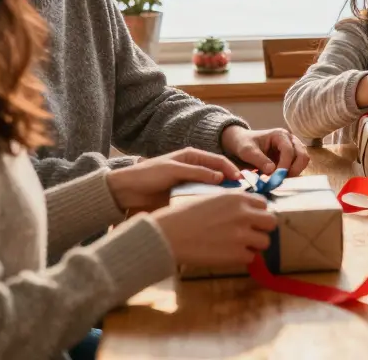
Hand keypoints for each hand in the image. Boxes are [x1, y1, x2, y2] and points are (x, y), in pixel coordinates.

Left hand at [106, 148, 239, 212]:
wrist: (126, 191)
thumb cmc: (147, 175)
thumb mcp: (173, 170)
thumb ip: (197, 172)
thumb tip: (221, 177)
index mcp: (191, 156)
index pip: (217, 160)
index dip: (231, 168)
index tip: (241, 179)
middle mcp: (193, 168)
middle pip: (217, 174)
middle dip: (230, 182)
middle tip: (241, 193)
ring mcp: (189, 183)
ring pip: (211, 187)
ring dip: (220, 194)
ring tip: (231, 203)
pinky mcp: (184, 196)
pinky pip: (201, 198)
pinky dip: (209, 202)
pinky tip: (215, 209)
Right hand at [153, 192, 277, 266]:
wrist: (169, 235)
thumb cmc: (184, 216)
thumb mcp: (211, 199)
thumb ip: (232, 204)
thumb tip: (246, 211)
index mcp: (237, 198)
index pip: (263, 204)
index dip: (257, 212)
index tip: (250, 219)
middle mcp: (244, 214)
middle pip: (271, 222)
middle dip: (262, 228)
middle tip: (251, 234)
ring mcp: (242, 235)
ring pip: (265, 242)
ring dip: (254, 245)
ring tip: (238, 246)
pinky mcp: (237, 254)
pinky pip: (251, 258)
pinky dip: (242, 258)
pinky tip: (228, 255)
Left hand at [221, 126, 309, 175]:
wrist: (241, 142)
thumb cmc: (243, 143)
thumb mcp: (247, 151)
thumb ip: (259, 160)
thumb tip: (272, 171)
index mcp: (280, 135)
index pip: (289, 150)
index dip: (284, 165)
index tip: (276, 177)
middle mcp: (290, 140)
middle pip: (302, 155)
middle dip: (294, 169)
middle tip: (281, 180)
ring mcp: (293, 148)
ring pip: (303, 161)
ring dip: (294, 172)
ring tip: (280, 179)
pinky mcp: (291, 158)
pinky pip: (298, 166)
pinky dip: (292, 173)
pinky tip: (280, 178)